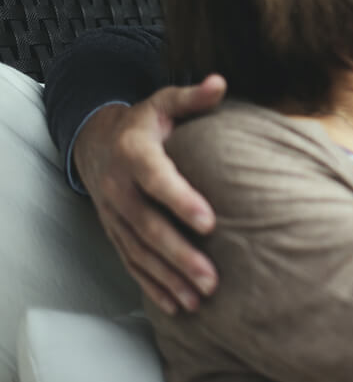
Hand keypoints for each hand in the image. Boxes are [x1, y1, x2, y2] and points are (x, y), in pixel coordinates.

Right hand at [74, 75, 225, 312]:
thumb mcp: (165, 101)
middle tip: (211, 278)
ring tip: (200, 299)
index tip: (210, 221)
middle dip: (180, 254)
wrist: (97, 142)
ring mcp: (114, 215)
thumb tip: (220, 83)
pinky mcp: (116, 233)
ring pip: (140, 252)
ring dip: (169, 278)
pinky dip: (153, 286)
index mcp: (134, 153)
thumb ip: (193, 97)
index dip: (181, 200)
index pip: (157, 179)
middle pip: (149, 226)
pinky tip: (177, 304)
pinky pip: (132, 264)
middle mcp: (119, 188)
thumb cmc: (146, 122)